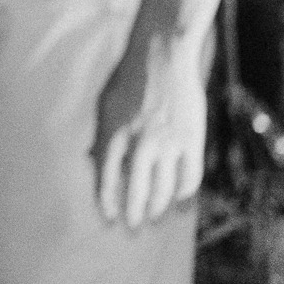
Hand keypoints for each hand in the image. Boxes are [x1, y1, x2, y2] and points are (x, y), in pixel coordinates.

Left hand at [92, 25, 207, 227]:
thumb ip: (101, 134)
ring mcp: (168, 142)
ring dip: (159, 206)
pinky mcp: (191, 139)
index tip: (109, 216)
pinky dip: (186, 192)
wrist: (162, 57)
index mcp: (114, 132)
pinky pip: (190, 175)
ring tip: (155, 217)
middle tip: (133, 226)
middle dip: (134, 211)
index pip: (108, 177)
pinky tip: (181, 201)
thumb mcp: (105, 105)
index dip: (108, 200)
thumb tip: (91, 160)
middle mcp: (141, 141)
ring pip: (165, 187)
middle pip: (137, 188)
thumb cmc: (128, 79)